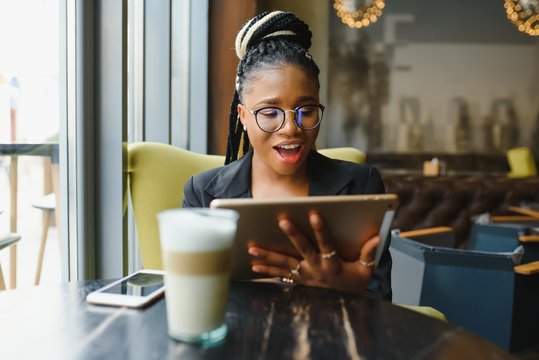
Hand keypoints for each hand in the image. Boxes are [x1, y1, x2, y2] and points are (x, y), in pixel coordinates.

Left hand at [247, 211, 378, 294]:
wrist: (346, 306)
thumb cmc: (355, 284)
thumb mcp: (365, 272)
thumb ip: (369, 255)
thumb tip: (377, 238)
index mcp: (333, 265)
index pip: (327, 243)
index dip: (321, 229)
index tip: (314, 213)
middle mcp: (316, 270)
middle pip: (302, 250)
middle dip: (292, 235)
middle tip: (282, 221)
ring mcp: (305, 277)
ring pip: (285, 264)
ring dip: (268, 256)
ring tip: (252, 248)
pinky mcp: (298, 282)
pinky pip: (280, 276)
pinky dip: (267, 271)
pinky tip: (253, 266)